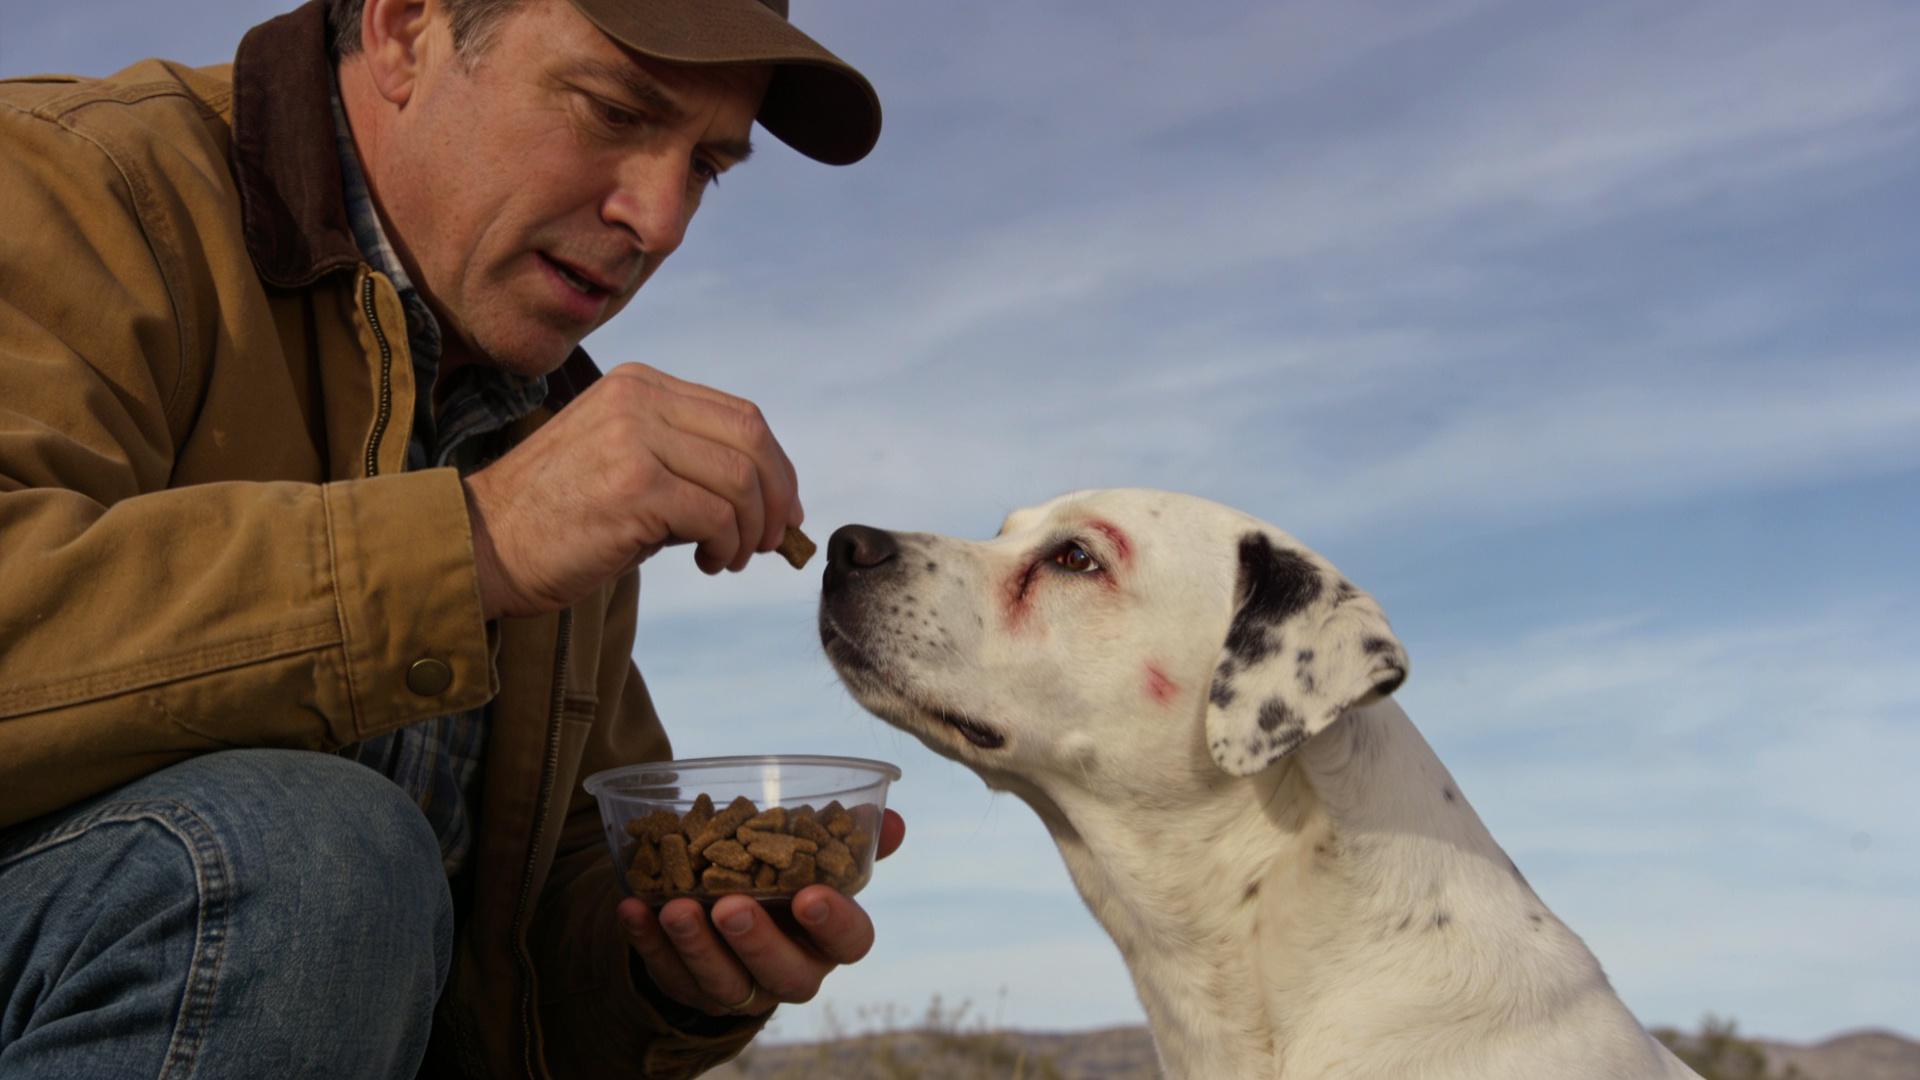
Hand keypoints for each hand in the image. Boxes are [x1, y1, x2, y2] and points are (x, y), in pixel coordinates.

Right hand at [462, 363, 801, 619]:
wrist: (482, 545)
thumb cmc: (555, 518)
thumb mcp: (624, 464)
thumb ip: (686, 465)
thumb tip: (765, 502)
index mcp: (638, 385)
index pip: (739, 415)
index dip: (776, 466)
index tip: (782, 510)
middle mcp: (637, 400)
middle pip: (752, 439)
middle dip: (776, 496)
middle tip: (772, 539)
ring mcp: (634, 439)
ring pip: (740, 479)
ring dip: (752, 529)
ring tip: (730, 557)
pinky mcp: (634, 488)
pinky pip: (717, 515)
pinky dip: (727, 545)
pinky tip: (709, 562)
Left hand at [620, 809, 904, 1017]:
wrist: (725, 924)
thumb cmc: (781, 881)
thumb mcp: (812, 856)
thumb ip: (848, 837)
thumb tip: (885, 818)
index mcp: (828, 938)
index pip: (849, 942)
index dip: (834, 924)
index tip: (811, 895)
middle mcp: (789, 971)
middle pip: (785, 975)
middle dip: (757, 942)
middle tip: (732, 906)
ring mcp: (737, 988)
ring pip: (721, 982)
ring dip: (697, 946)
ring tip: (675, 907)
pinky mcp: (687, 988)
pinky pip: (665, 974)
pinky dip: (647, 942)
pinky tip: (633, 908)